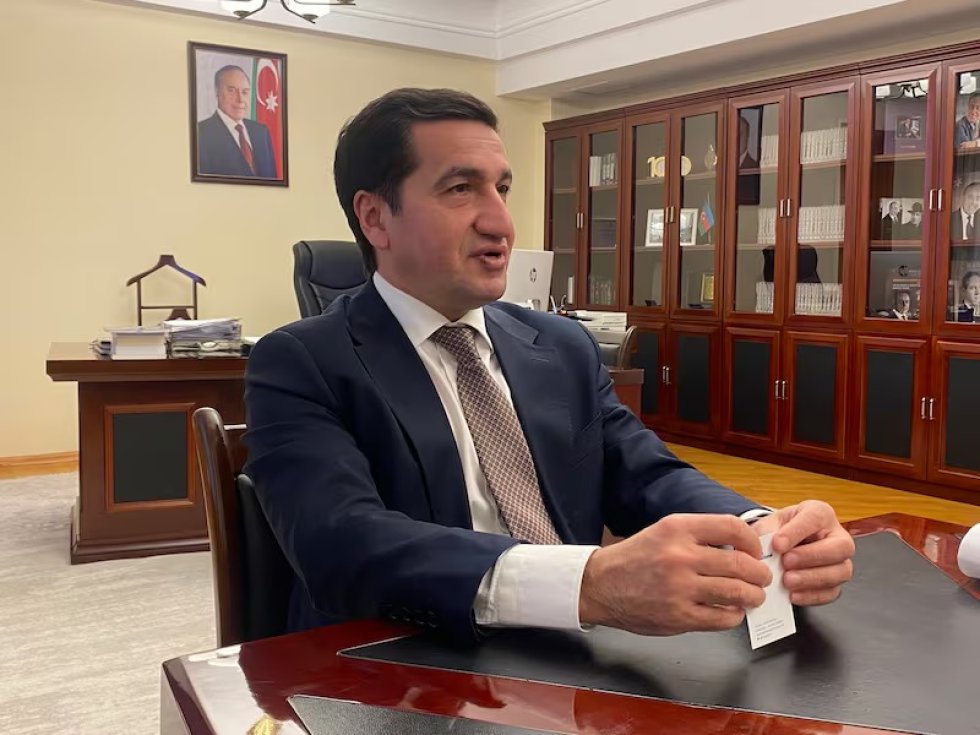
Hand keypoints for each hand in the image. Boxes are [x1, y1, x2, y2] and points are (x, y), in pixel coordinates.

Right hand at [579, 514, 772, 635]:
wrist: (601, 585)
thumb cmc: (635, 558)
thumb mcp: (663, 531)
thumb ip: (699, 535)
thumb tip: (741, 547)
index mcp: (677, 529)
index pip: (732, 528)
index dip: (752, 541)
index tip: (755, 551)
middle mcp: (680, 556)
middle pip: (741, 564)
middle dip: (760, 574)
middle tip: (762, 578)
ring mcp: (680, 588)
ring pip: (737, 593)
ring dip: (753, 596)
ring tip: (752, 596)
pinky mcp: (679, 616)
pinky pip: (722, 618)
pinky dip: (734, 615)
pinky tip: (731, 611)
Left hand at [751, 500, 854, 606]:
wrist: (781, 545)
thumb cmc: (779, 531)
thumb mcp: (770, 524)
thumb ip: (767, 533)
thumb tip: (762, 550)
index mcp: (820, 513)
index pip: (816, 518)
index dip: (797, 531)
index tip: (777, 544)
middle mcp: (837, 536)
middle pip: (841, 547)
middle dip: (812, 556)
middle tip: (786, 563)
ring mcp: (840, 560)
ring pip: (841, 571)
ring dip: (812, 578)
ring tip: (787, 581)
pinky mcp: (836, 582)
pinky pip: (832, 592)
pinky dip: (812, 595)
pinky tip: (793, 595)